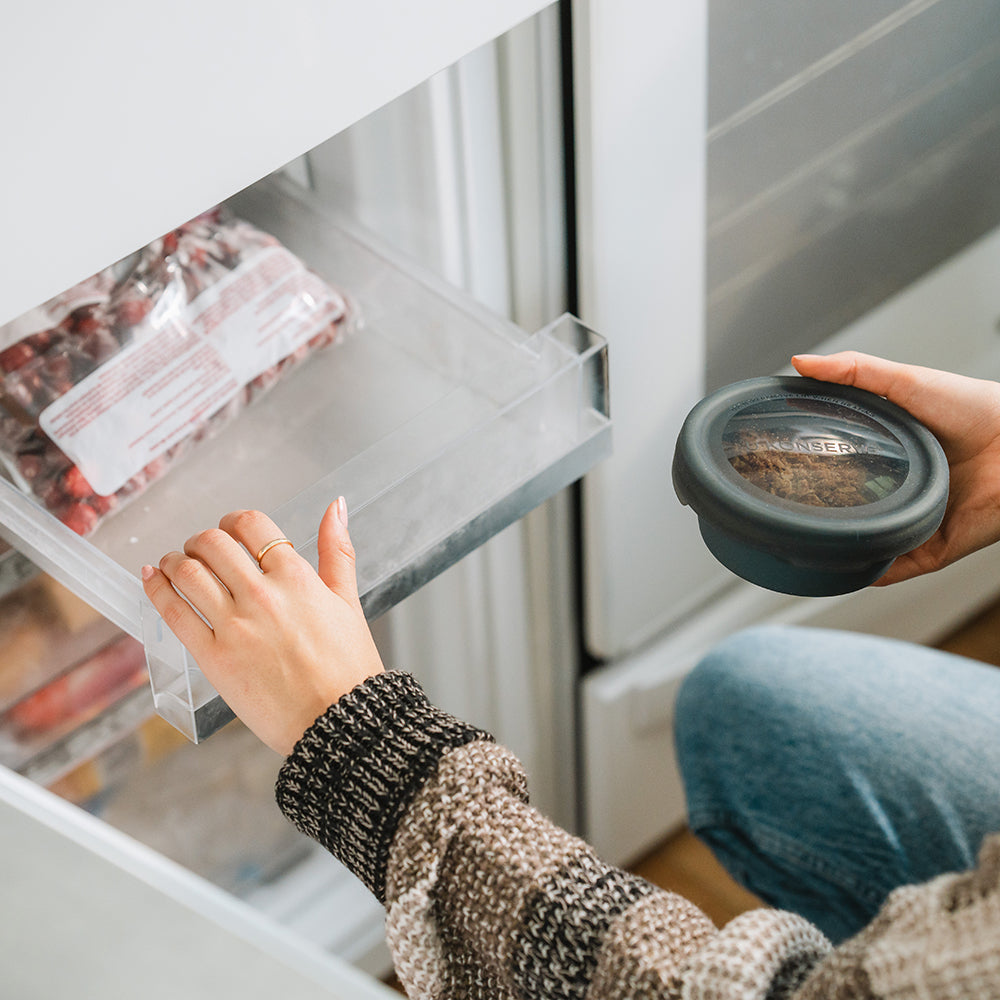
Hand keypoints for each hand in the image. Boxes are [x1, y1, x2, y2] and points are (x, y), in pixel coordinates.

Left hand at [141, 498, 383, 754]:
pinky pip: (173, 612)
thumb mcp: (348, 601)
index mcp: (297, 578)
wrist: (340, 722)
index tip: (230, 530)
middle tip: (199, 549)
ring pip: (187, 572)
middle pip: (213, 544)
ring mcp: (234, 626)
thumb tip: (336, 505)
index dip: (233, 521)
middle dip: (201, 540)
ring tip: (174, 565)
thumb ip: (337, 550)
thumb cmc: (348, 667)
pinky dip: (155, 588)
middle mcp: (262, 595)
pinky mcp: (212, 658)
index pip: (251, 525)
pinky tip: (152, 579)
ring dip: (174, 561)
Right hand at [792, 351, 999, 584]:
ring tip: (810, 544)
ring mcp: (916, 519)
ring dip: (843, 547)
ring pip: (869, 542)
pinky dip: (873, 571)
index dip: (811, 464)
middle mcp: (901, 487)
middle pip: (850, 506)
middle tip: (790, 507)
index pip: (840, 462)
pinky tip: (850, 568)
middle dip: (822, 511)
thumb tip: (801, 363)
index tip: (780, 464)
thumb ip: (853, 372)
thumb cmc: (979, 409)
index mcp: (892, 451)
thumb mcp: (906, 380)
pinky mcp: (933, 547)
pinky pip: (897, 567)